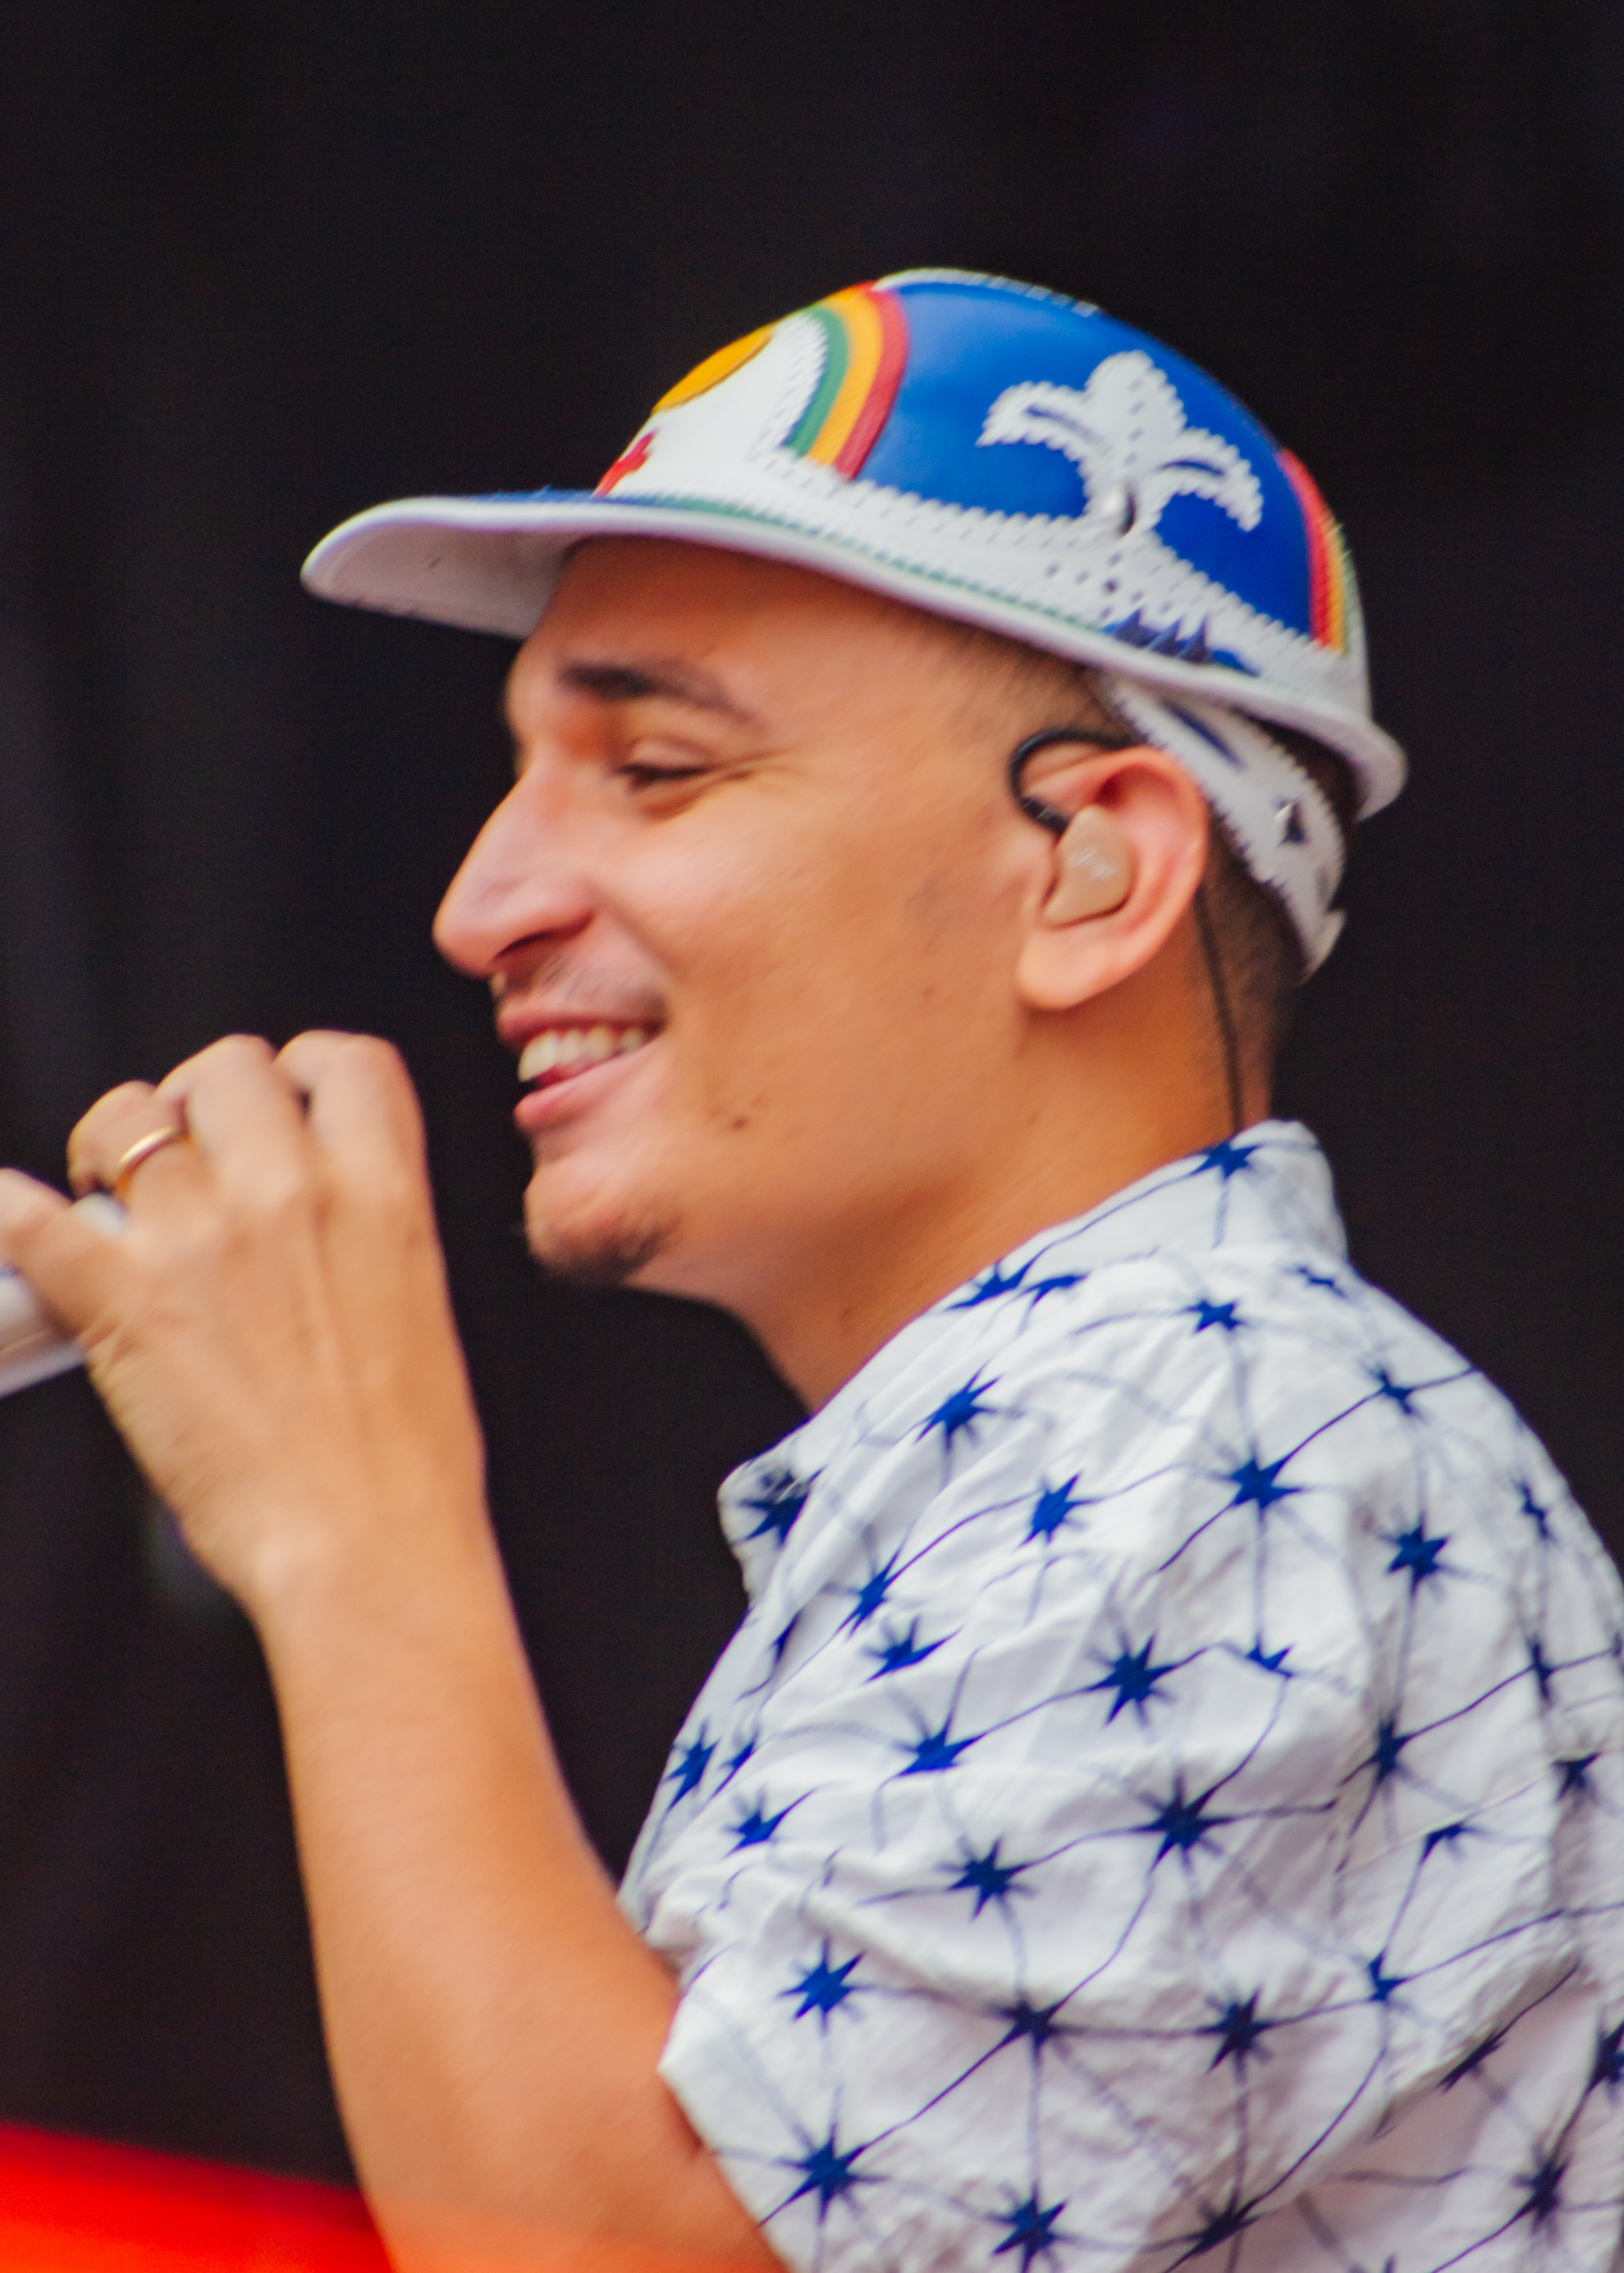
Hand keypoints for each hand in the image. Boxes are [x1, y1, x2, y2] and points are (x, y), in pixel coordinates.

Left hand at [0, 1032, 486, 1614]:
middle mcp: (292, 1195)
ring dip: (112, 1147)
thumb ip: (363, 1232)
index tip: (281, 1103)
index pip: (341, 1063)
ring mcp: (203, 1241)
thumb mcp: (418, 1305)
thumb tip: (308, 1219)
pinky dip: (8, 1212)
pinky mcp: (122, 1302)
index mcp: (384, 1194)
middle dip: (196, 1104)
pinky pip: (30, 1217)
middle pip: (223, 1071)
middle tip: (184, 1160)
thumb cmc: (404, 1458)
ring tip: (111, 1197)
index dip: (301, 1073)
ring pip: (127, 1120)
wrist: (368, 1543)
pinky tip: (8, 1213)